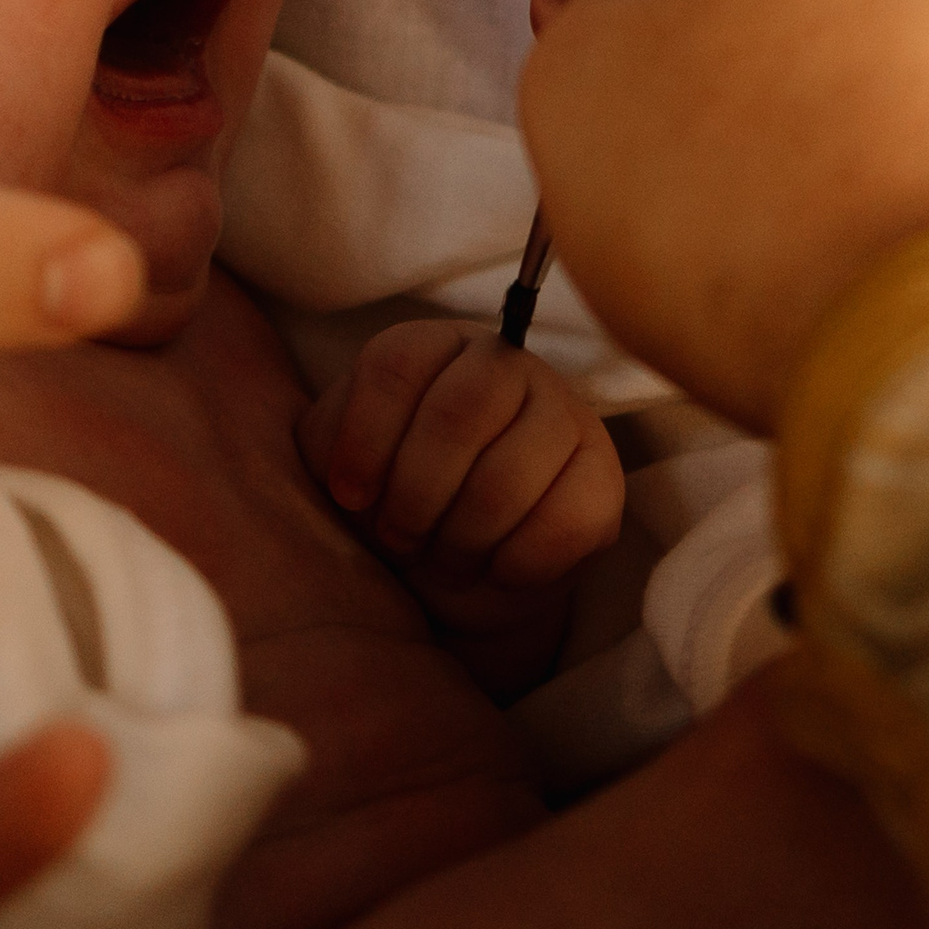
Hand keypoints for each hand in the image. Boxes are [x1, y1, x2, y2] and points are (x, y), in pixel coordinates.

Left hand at [296, 319, 624, 679]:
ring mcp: (567, 420)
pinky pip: (563, 522)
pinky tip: (495, 565)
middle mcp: (511, 368)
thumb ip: (325, 438)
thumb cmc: (385, 507)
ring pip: (511, 473)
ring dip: (461, 536)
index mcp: (439, 348)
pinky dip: (513, 562)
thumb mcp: (335, 465)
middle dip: (416, 492)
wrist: (446, 579)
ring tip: (443, 556)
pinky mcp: (604, 482)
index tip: (348, 495)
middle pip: (461, 411)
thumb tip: (328, 463)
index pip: (399, 364)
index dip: (365, 438)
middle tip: (398, 536)